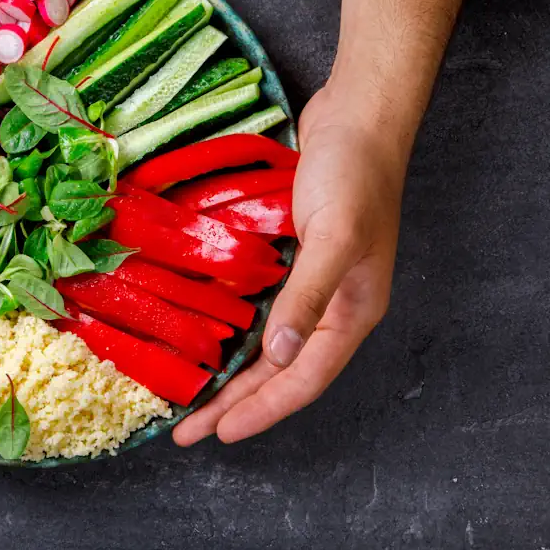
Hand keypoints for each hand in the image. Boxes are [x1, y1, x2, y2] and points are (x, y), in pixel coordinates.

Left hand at [174, 84, 408, 444]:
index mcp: (354, 311)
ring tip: (197, 399)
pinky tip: (213, 339)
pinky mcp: (298, 257)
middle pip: (282, 372)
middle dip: (238, 404)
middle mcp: (336, 306)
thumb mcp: (334, 235)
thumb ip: (308, 296)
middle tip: (189, 431)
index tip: (219, 433)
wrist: (360, 116)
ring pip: (270, 346)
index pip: (303, 379)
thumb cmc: (354, 174)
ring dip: (236, 374)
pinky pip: (263, 310)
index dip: (262, 410)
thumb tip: (278, 356)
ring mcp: (318, 282)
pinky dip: (238, 331)